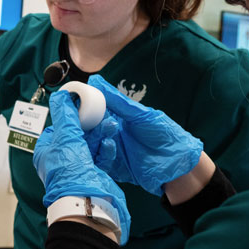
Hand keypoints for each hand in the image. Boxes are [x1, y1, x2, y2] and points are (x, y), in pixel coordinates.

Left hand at [34, 90, 129, 244]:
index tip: (80, 107)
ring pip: (90, 145)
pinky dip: (105, 150)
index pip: (56, 129)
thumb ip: (65, 114)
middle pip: (76, 135)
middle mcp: (61, 160)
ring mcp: (78, 167)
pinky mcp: (93, 173)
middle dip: (90, 125)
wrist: (87, 199)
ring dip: (101, 135)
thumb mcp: (65, 136)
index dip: (69, 118)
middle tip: (101, 115)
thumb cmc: (70, 171)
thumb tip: (61, 95)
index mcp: (47, 152)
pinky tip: (109, 143)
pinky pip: (100, 157)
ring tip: (111, 125)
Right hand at [84, 75, 203, 195]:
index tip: (70, 102)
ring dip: (94, 139)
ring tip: (105, 135)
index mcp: (113, 118)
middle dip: (84, 125)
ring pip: (90, 145)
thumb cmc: (164, 134)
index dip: (80, 107)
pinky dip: (102, 154)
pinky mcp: (112, 167)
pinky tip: (109, 146)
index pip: (91, 111)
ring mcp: (109, 151)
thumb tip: (95, 80)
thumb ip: (117, 101)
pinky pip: (99, 162)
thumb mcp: (140, 115)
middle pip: (87, 129)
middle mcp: (108, 134)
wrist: (178, 164)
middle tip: (84, 121)